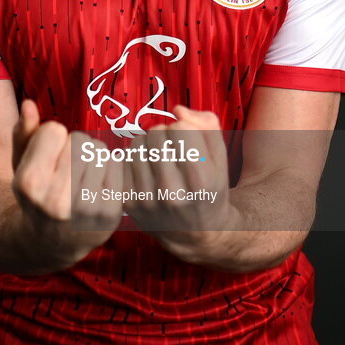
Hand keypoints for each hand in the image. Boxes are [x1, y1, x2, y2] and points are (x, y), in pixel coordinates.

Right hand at [11, 100, 122, 263]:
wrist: (50, 242)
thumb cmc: (35, 194)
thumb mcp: (19, 166)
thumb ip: (22, 134)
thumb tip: (29, 104)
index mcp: (30, 184)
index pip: (54, 130)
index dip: (50, 139)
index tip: (47, 159)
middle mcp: (56, 200)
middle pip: (80, 139)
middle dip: (74, 146)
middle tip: (66, 168)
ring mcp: (86, 210)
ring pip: (100, 149)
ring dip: (92, 156)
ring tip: (81, 175)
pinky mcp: (110, 214)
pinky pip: (117, 165)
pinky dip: (109, 169)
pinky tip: (96, 185)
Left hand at [123, 105, 238, 260]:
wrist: (196, 234)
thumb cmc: (209, 188)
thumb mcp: (221, 158)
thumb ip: (208, 125)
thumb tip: (177, 111)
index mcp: (201, 181)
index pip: (180, 128)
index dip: (184, 127)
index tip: (188, 140)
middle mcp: (173, 193)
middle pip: (156, 133)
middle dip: (165, 133)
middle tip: (172, 146)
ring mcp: (148, 200)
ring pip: (137, 143)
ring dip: (148, 143)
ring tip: (160, 154)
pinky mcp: (129, 203)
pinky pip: (124, 159)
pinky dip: (135, 158)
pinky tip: (147, 167)